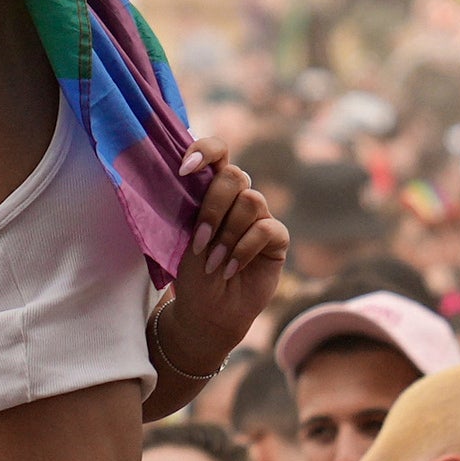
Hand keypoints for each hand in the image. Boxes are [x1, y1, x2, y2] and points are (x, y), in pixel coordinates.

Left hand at [150, 155, 292, 399]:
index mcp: (211, 188)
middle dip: (214, 206)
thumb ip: (191, 205)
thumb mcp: (182, 236)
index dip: (205, 151)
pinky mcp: (277, 239)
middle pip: (234, 176)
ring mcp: (259, 217)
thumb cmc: (191, 271)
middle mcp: (238, 197)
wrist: (208, 309)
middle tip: (200, 239)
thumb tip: (188, 175)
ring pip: (251, 201)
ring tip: (213, 261)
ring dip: (228, 233)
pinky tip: (231, 268)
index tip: (184, 169)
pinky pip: (266, 229)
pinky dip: (244, 249)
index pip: (217, 152)